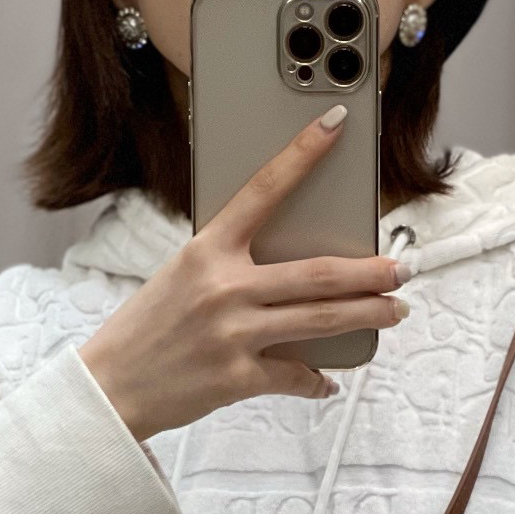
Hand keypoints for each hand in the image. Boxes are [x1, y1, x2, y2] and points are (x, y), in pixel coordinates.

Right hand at [79, 105, 409, 439]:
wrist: (110, 388)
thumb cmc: (147, 330)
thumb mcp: (181, 279)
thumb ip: (230, 269)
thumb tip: (291, 277)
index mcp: (206, 250)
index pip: (262, 190)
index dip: (302, 155)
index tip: (335, 125)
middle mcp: (224, 288)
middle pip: (317, 273)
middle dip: (371, 272)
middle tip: (404, 267)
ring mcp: (234, 334)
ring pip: (320, 320)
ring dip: (367, 315)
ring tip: (395, 311)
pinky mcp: (238, 378)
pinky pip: (294, 376)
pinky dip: (316, 379)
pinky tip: (329, 379)